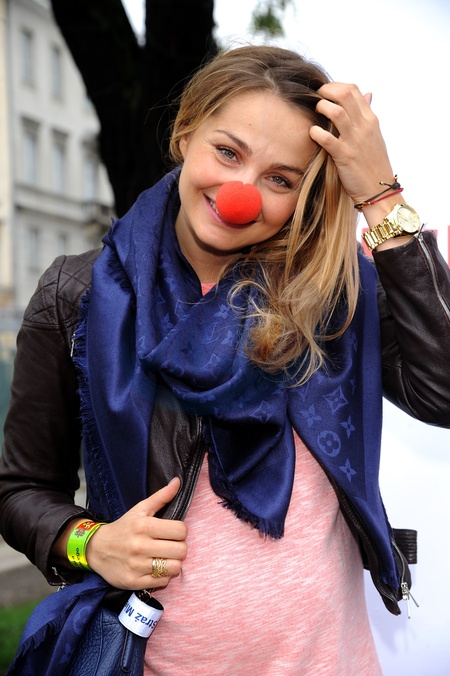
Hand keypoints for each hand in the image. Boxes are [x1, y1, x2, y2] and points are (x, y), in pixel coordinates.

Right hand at [86, 477, 186, 589]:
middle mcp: (140, 546)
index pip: (181, 530)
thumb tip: (178, 481)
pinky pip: (162, 581)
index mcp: (144, 526)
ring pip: (174, 568)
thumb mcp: (140, 509)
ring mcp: (137, 566)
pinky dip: (162, 576)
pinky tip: (155, 568)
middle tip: (170, 546)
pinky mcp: (134, 582)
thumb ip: (161, 496)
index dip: (181, 531)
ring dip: (173, 563)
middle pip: (181, 550)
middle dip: (179, 548)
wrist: (96, 549)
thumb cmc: (123, 527)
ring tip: (164, 558)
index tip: (173, 532)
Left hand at [309, 82, 394, 203]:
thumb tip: (367, 93)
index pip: (353, 90)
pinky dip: (317, 133)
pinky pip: (328, 139)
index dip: (335, 86)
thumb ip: (367, 114)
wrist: (378, 189)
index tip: (324, 92)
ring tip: (315, 112)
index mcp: (371, 120)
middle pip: (345, 95)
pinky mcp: (345, 156)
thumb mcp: (374, 135)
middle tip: (315, 98)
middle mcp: (364, 126)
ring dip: (322, 108)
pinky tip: (312, 133)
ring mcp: (355, 141)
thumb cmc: (373, 163)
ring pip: (337, 112)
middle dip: (326, 91)